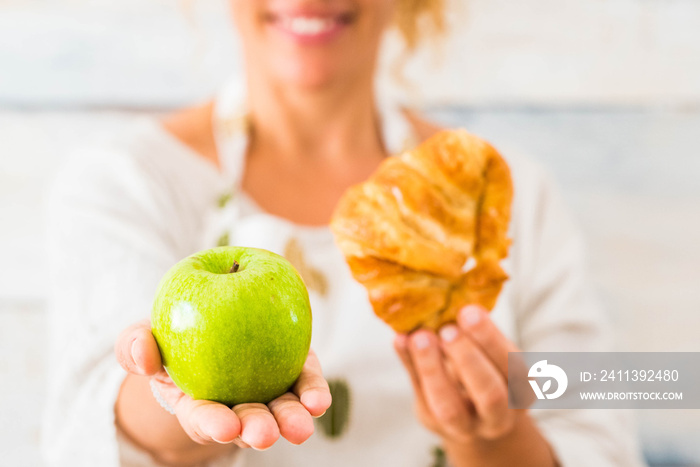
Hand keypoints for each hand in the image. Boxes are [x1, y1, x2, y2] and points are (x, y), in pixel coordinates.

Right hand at [116, 319, 330, 449]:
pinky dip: (313, 394)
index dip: (213, 423)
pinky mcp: (294, 372)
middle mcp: (237, 406)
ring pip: (282, 411)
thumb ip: (134, 346)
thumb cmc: (172, 338)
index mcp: (198, 405)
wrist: (211, 321)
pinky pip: (305, 385)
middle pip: (248, 422)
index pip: (204, 418)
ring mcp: (269, 392)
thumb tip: (144, 354)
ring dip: (291, 419)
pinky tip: (318, 401)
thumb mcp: (144, 339)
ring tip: (301, 425)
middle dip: (256, 430)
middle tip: (264, 433)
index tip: (224, 426)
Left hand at [394, 305, 523, 442]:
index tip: (469, 310)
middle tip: (447, 329)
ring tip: (419, 336)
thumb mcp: (491, 353)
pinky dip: (410, 365)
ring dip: (432, 369)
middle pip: (490, 394)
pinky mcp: (432, 421)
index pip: (513, 367)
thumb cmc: (485, 369)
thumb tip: (449, 296)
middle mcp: (499, 414)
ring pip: (450, 408)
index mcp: (522, 389)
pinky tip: (401, 340)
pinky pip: (420, 396)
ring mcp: (465, 426)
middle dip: (467, 358)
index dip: (490, 340)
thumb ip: (474, 333)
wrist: (475, 416)